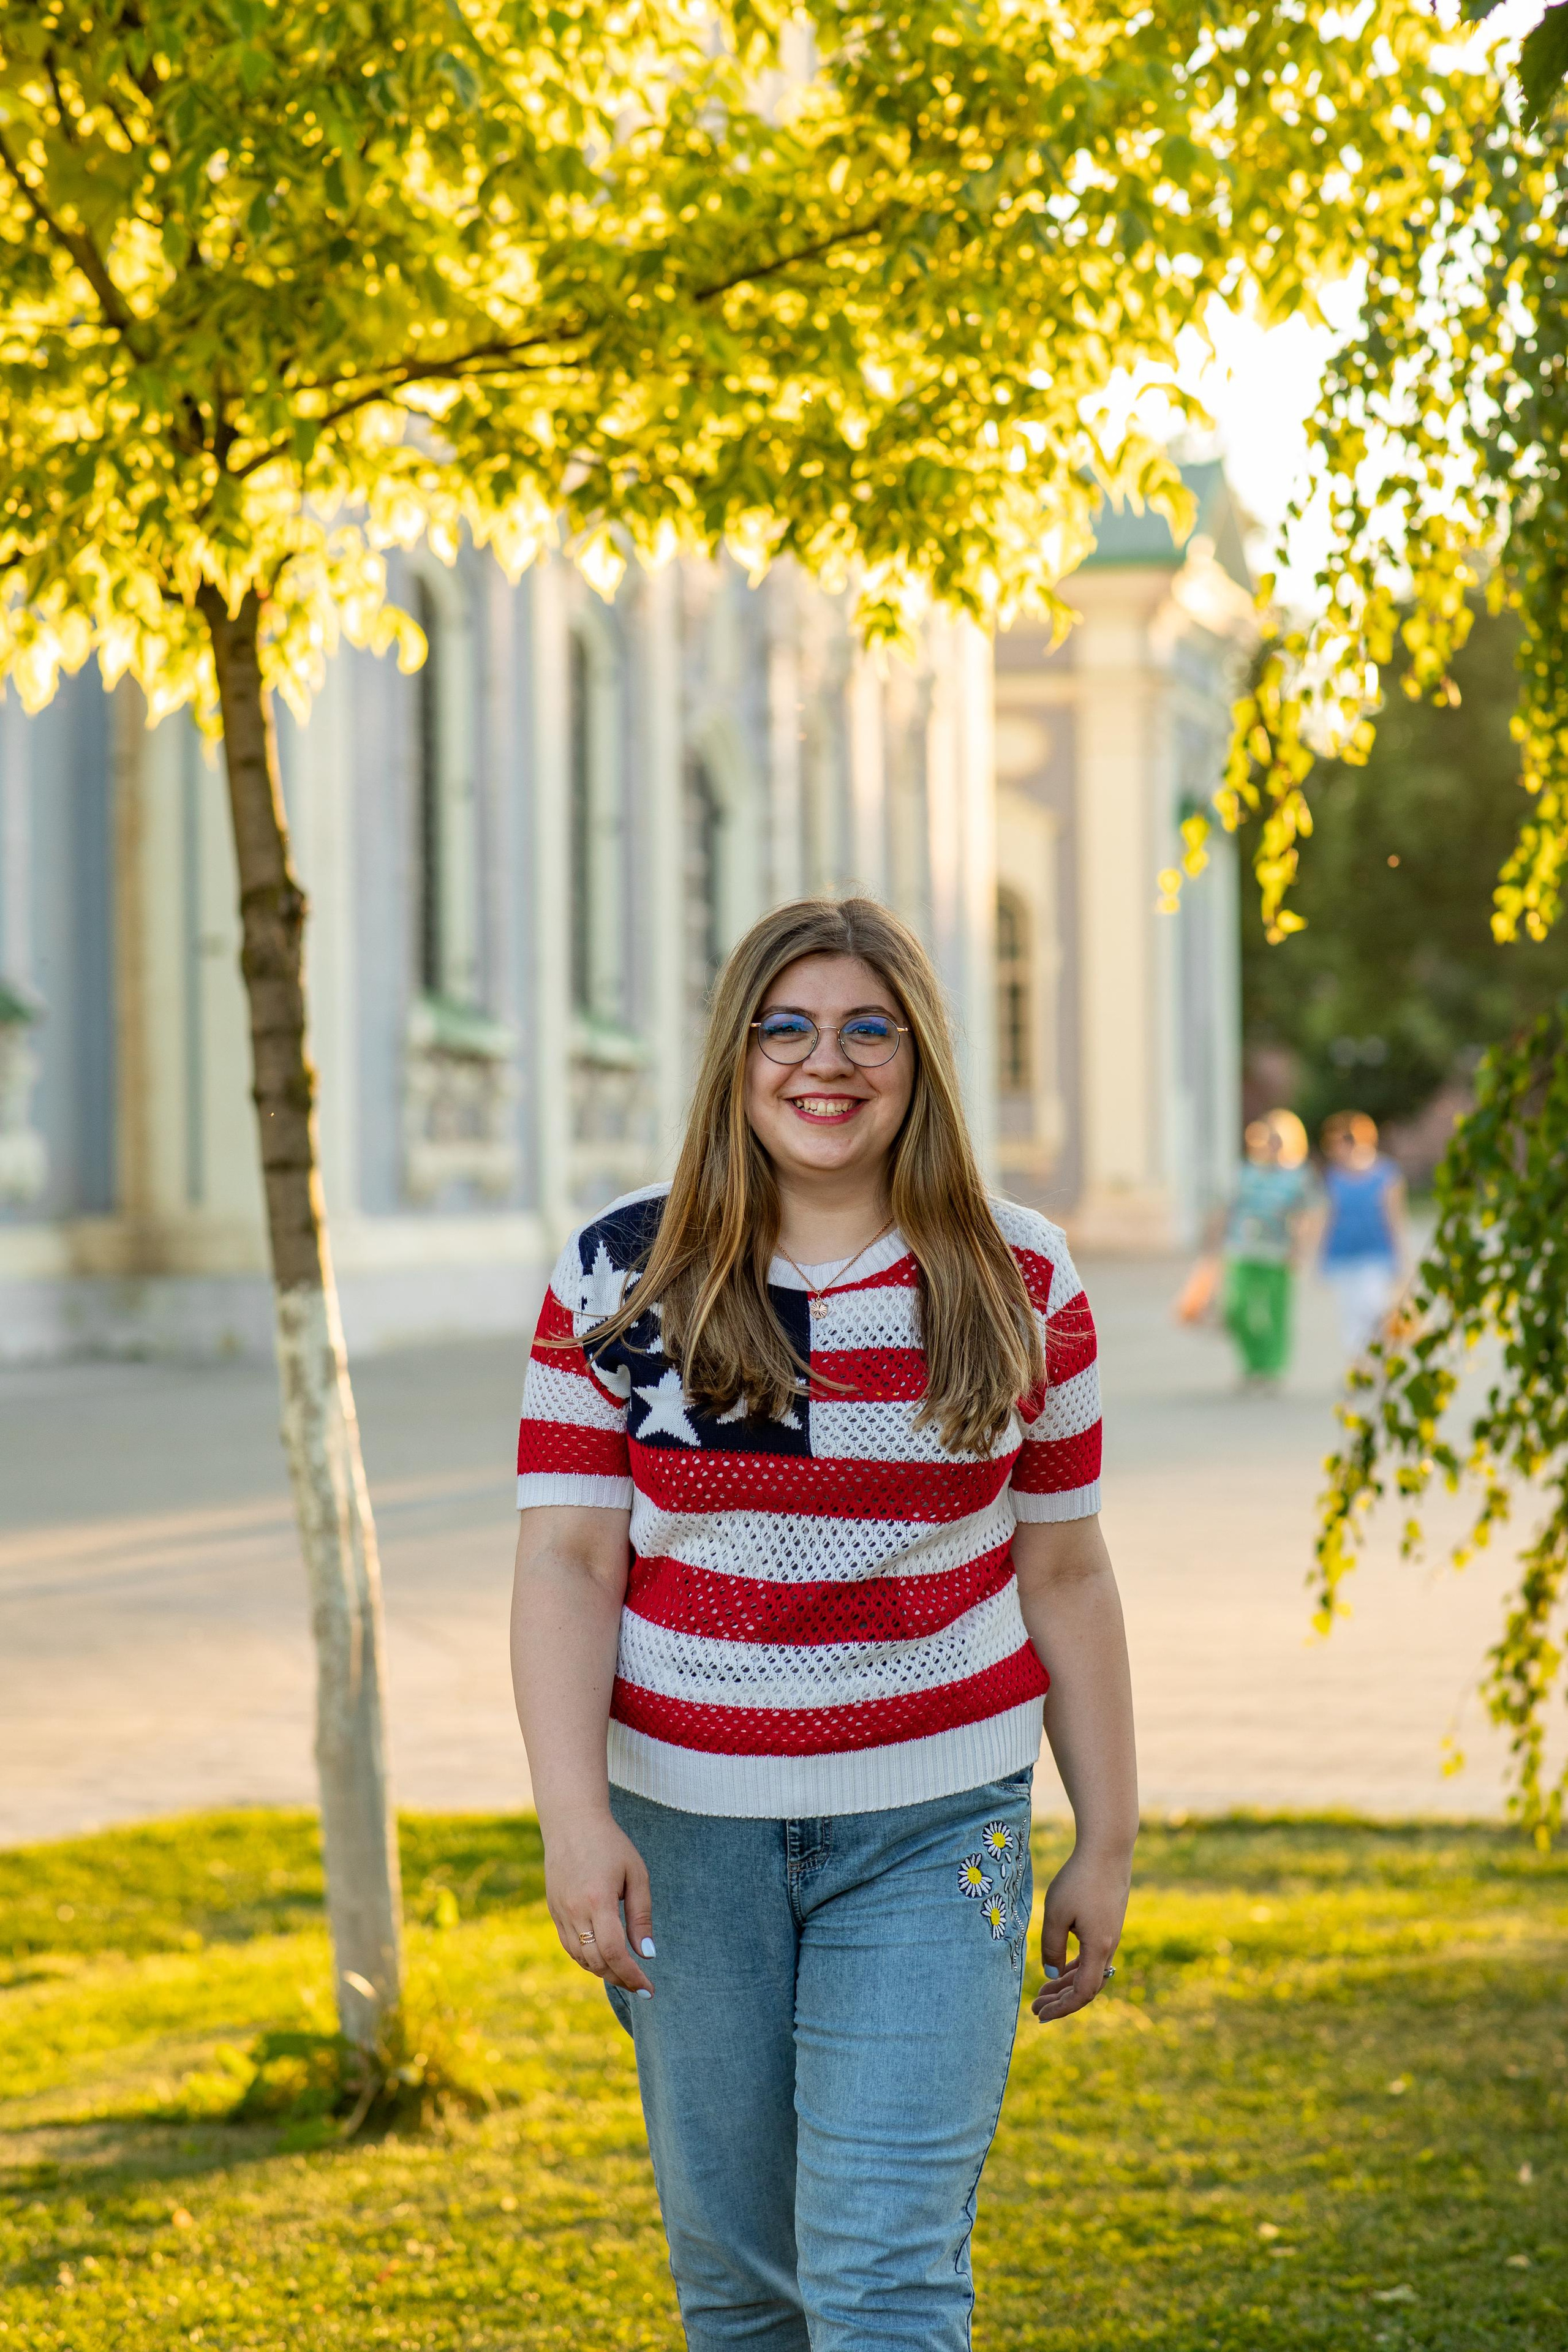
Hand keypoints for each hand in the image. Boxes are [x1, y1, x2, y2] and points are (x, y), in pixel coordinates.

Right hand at [542, 1813, 655, 1995]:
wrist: (572, 1822)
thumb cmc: (610, 1845)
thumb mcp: (636, 1874)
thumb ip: (641, 1915)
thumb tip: (647, 1954)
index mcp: (598, 1900)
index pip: (614, 1951)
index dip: (631, 1974)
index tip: (649, 1988)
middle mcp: (575, 1910)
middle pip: (596, 1961)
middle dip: (620, 1978)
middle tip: (641, 1985)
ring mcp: (560, 1912)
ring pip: (580, 1958)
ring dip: (603, 1971)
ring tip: (625, 1974)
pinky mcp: (554, 1911)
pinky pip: (569, 1946)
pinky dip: (587, 1959)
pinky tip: (604, 1958)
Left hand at [1030, 1846, 1129, 2025]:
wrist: (1107, 1850)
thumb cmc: (1079, 1880)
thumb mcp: (1056, 1914)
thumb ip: (1052, 1946)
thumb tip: (1051, 1972)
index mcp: (1098, 1948)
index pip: (1083, 1993)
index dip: (1062, 2008)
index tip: (1041, 2015)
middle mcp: (1109, 1946)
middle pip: (1086, 1986)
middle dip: (1061, 2000)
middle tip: (1035, 2008)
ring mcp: (1110, 1935)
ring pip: (1089, 1970)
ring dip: (1066, 1982)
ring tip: (1042, 1990)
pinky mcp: (1108, 1923)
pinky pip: (1092, 1955)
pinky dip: (1075, 1965)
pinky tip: (1060, 1966)